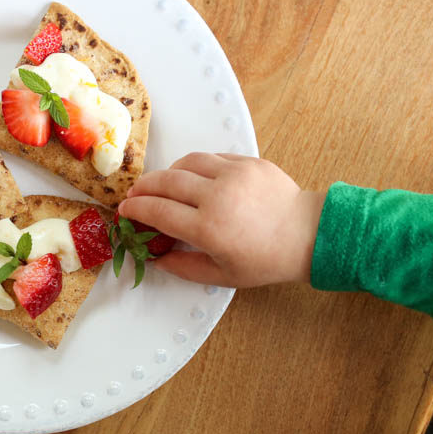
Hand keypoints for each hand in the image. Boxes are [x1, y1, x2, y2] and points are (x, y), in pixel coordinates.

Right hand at [118, 153, 324, 287]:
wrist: (307, 235)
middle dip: (143, 187)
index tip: (124, 210)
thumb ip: (184, 267)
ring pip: (186, 163)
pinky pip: (211, 157)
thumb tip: (155, 257)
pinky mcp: (247, 162)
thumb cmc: (266, 261)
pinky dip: (195, 166)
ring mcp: (233, 174)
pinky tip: (193, 177)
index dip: (136, 209)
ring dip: (168, 173)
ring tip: (162, 184)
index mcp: (208, 229)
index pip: (158, 212)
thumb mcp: (223, 276)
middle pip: (165, 182)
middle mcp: (217, 197)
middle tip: (135, 193)